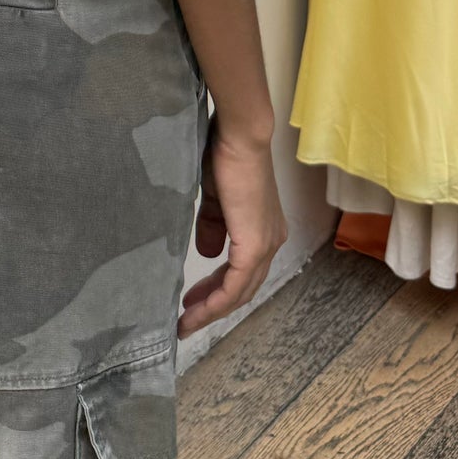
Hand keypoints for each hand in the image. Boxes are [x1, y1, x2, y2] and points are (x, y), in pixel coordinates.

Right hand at [178, 118, 286, 337]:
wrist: (240, 138)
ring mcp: (265, 245)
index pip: (242, 272)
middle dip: (212, 305)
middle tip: (186, 318)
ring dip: (211, 309)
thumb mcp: (216, 198)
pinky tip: (197, 309)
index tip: (193, 302)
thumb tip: (207, 255)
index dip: (217, 289)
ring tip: (186, 321)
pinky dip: (216, 301)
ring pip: (240, 292)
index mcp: (264, 229)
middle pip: (243, 288)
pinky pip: (235, 285)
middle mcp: (271, 242)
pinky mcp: (255, 245)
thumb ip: (213, 226)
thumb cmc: (226, 156)